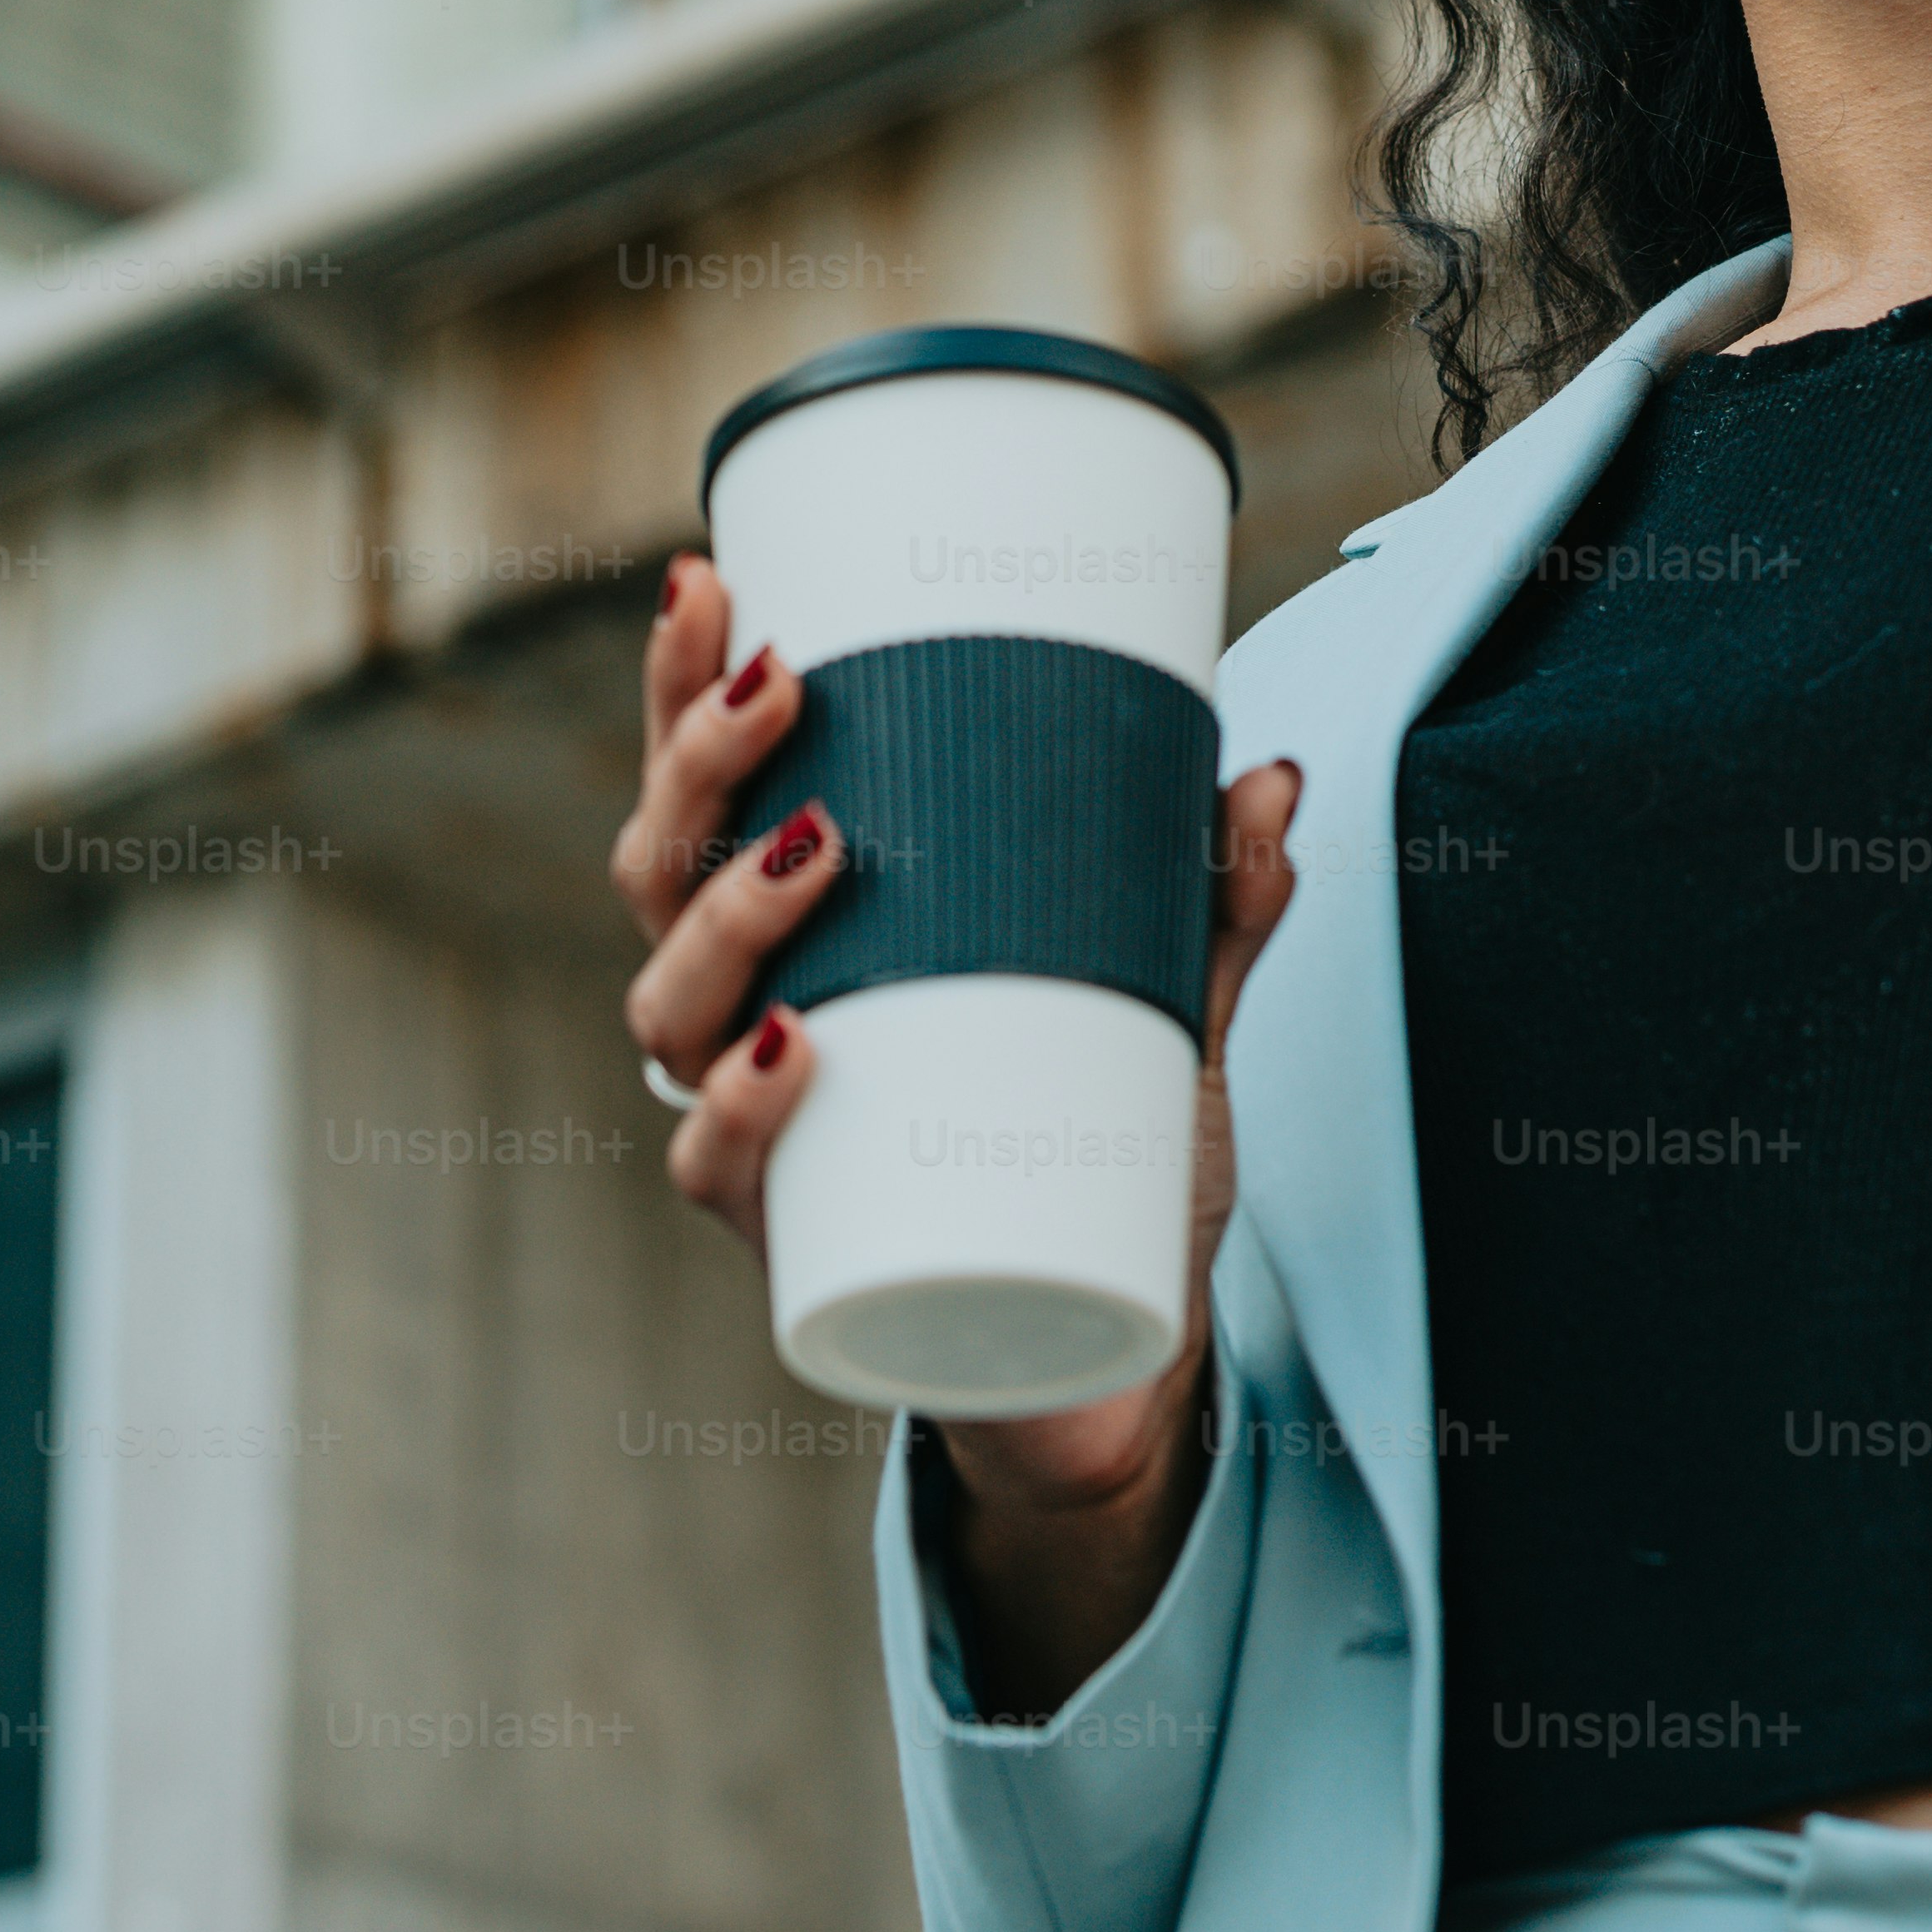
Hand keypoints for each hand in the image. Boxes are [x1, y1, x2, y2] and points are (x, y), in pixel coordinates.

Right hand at [615, 551, 1303, 1520]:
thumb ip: (1212, 903)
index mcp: (787, 943)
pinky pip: (722, 1171)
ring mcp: (754, 1137)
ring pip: (674, 1012)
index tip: (708, 572)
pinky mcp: (794, 1245)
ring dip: (727, 916)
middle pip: (657, 880)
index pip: (697, 798)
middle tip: (784, 681)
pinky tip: (794, 1047)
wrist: (1101, 1360)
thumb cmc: (1092, 1161)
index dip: (677, 690)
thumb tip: (1273, 769)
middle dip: (698, 767)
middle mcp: (738, 1029)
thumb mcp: (1167, 1013)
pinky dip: (745, 1109)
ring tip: (814, 846)